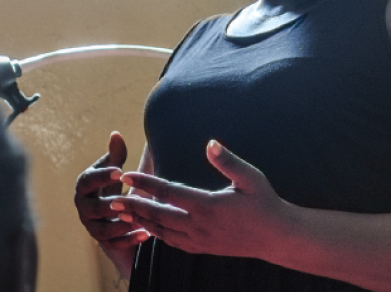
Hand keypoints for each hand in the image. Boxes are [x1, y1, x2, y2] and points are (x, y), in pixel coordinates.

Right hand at [74, 131, 150, 251]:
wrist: (112, 216)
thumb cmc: (112, 187)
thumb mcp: (114, 171)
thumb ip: (115, 154)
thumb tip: (116, 134)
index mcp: (84, 187)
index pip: (87, 181)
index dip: (101, 176)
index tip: (119, 171)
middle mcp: (84, 208)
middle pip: (92, 208)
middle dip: (109, 205)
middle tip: (128, 200)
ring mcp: (92, 226)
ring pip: (102, 230)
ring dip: (121, 225)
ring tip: (139, 220)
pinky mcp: (103, 242)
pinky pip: (114, 244)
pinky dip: (129, 240)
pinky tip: (146, 234)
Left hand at [115, 140, 289, 258]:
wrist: (277, 238)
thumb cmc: (265, 203)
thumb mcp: (251, 178)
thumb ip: (228, 161)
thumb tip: (210, 143)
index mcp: (208, 206)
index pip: (168, 192)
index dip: (145, 183)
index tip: (126, 175)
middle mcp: (200, 226)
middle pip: (157, 215)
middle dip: (133, 206)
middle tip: (112, 198)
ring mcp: (200, 240)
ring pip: (162, 231)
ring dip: (140, 221)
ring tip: (122, 212)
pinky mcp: (202, 248)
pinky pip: (172, 242)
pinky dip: (156, 234)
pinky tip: (146, 226)